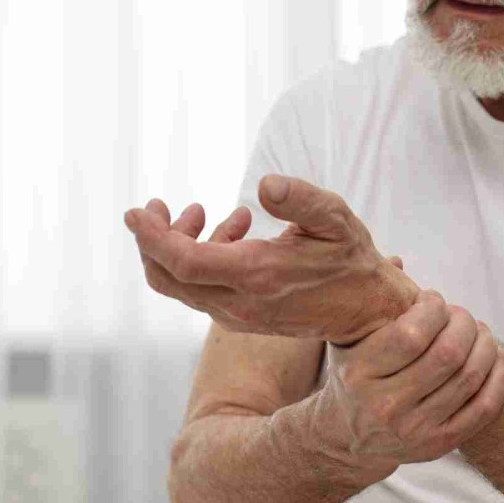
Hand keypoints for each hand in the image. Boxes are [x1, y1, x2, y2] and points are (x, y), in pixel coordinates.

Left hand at [124, 175, 419, 343]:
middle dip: (153, 240)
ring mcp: (238, 315)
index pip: (182, 261)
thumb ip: (302, 200)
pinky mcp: (241, 318)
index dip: (150, 236)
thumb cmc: (352, 261)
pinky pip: (201, 290)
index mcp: (256, 275)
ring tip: (209, 212)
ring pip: (181, 285)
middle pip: (167, 278)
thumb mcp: (337, 220)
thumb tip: (265, 185)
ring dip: (180, 245)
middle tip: (161, 206)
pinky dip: (201, 258)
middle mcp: (239, 302)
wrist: (367, 314)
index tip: (135, 211)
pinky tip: (235, 231)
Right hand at [311, 289, 503, 475]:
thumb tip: (398, 262)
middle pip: (448, 355)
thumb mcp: (346, 340)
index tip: (434, 300)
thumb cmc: (353, 376)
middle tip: (462, 316)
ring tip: (479, 333)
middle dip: (464, 324)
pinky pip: (483, 408)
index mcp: (360, 373)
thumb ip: (369, 302)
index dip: (434, 309)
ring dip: (485, 346)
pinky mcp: (437, 445)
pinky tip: (493, 361)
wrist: (345, 438)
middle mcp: (385, 405)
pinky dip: (498, 379)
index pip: (412, 334)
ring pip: (470, 378)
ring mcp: (413, 429)